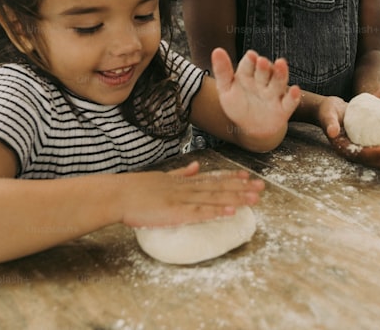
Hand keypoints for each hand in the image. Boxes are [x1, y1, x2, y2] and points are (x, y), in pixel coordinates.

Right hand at [121, 161, 264, 227]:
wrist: (119, 194)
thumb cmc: (135, 189)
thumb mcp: (161, 176)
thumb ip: (180, 173)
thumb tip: (196, 165)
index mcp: (182, 181)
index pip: (211, 178)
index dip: (230, 178)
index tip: (247, 177)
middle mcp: (186, 188)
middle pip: (218, 187)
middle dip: (241, 188)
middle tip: (261, 187)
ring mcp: (181, 199)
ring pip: (213, 198)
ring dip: (235, 198)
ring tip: (253, 199)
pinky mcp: (175, 212)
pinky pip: (199, 213)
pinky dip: (216, 212)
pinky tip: (230, 212)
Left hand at [211, 48, 300, 146]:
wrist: (253, 130)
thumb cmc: (239, 106)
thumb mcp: (226, 90)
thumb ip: (222, 71)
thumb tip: (217, 50)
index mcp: (248, 75)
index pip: (248, 65)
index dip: (249, 61)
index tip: (250, 56)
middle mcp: (263, 82)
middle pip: (264, 71)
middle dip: (263, 66)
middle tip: (261, 61)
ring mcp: (274, 94)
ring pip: (278, 82)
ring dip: (280, 73)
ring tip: (281, 63)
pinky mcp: (283, 109)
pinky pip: (290, 102)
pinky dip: (294, 97)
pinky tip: (295, 90)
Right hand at [316, 96, 379, 169]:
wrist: (334, 111)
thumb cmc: (329, 111)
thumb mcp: (328, 114)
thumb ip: (330, 123)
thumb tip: (333, 132)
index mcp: (347, 150)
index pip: (364, 155)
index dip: (378, 153)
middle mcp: (360, 154)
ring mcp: (369, 150)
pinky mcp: (376, 144)